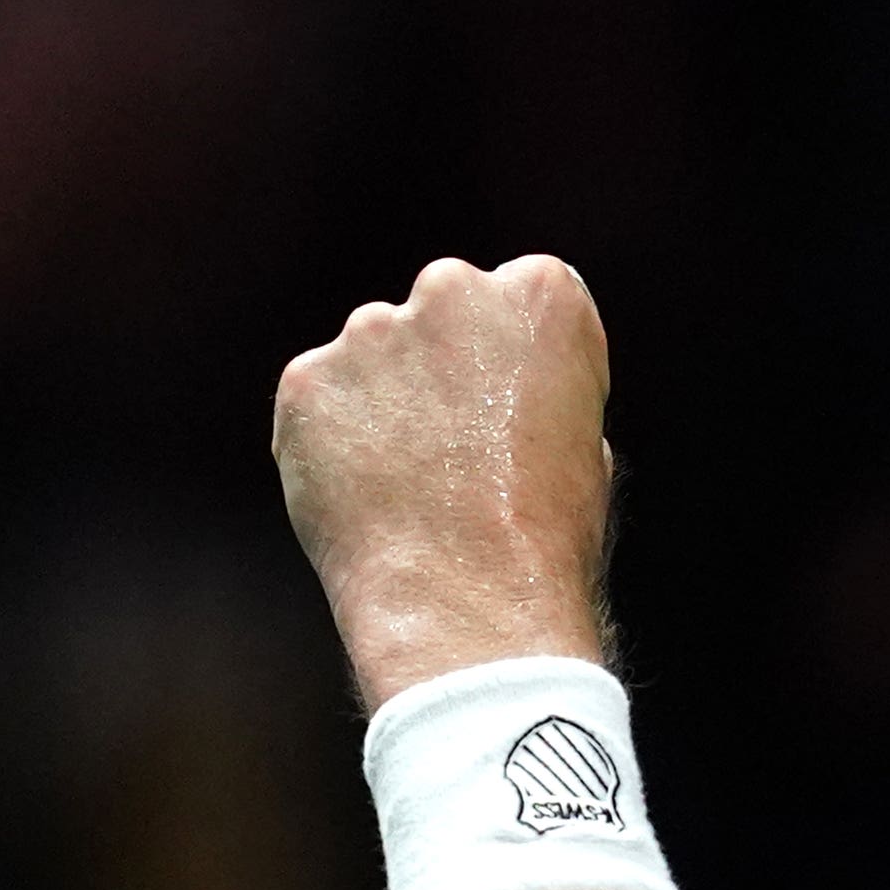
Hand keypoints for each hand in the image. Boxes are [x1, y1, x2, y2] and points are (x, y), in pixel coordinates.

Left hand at [273, 254, 615, 707]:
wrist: (469, 601)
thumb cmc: (546, 534)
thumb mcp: (583, 440)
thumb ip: (533, 386)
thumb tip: (483, 390)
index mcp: (544, 292)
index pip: (523, 298)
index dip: (522, 364)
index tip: (519, 414)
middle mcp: (452, 287)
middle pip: (442, 311)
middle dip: (444, 363)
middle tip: (457, 449)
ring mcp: (371, 331)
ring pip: (373, 356)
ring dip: (385, 401)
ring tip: (410, 486)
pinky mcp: (307, 380)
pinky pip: (320, 402)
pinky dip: (332, 440)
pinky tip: (366, 497)